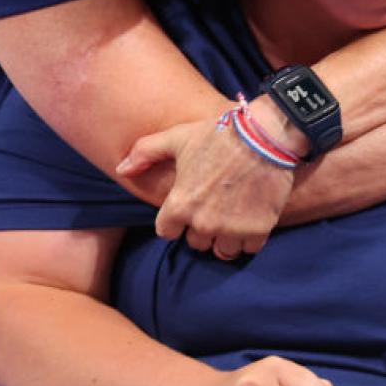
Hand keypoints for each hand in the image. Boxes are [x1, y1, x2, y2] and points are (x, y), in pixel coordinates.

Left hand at [117, 116, 295, 257]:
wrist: (264, 135)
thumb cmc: (217, 134)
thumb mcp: (177, 138)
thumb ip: (145, 153)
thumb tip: (121, 169)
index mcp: (180, 205)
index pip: (166, 232)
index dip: (174, 221)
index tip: (186, 209)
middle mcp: (203, 223)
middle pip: (196, 243)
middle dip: (201, 229)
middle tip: (213, 210)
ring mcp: (232, 229)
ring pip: (223, 251)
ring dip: (225, 239)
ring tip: (232, 220)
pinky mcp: (258, 230)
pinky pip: (249, 248)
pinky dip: (249, 238)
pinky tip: (251, 220)